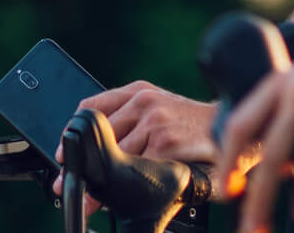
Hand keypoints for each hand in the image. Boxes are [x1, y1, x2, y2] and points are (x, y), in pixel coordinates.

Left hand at [48, 83, 217, 206]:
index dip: (73, 134)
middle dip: (84, 166)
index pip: (92, 108)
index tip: (65, 156)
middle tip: (71, 187)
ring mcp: (155, 123)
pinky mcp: (166, 145)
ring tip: (94, 200)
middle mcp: (144, 103)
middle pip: (99, 137)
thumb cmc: (191, 124)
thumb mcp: (160, 108)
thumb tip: (95, 147)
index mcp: (138, 92)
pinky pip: (137, 171)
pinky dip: (128, 187)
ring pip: (114, 159)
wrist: (228, 129)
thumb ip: (130, 118)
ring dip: (101, 185)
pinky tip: (126, 196)